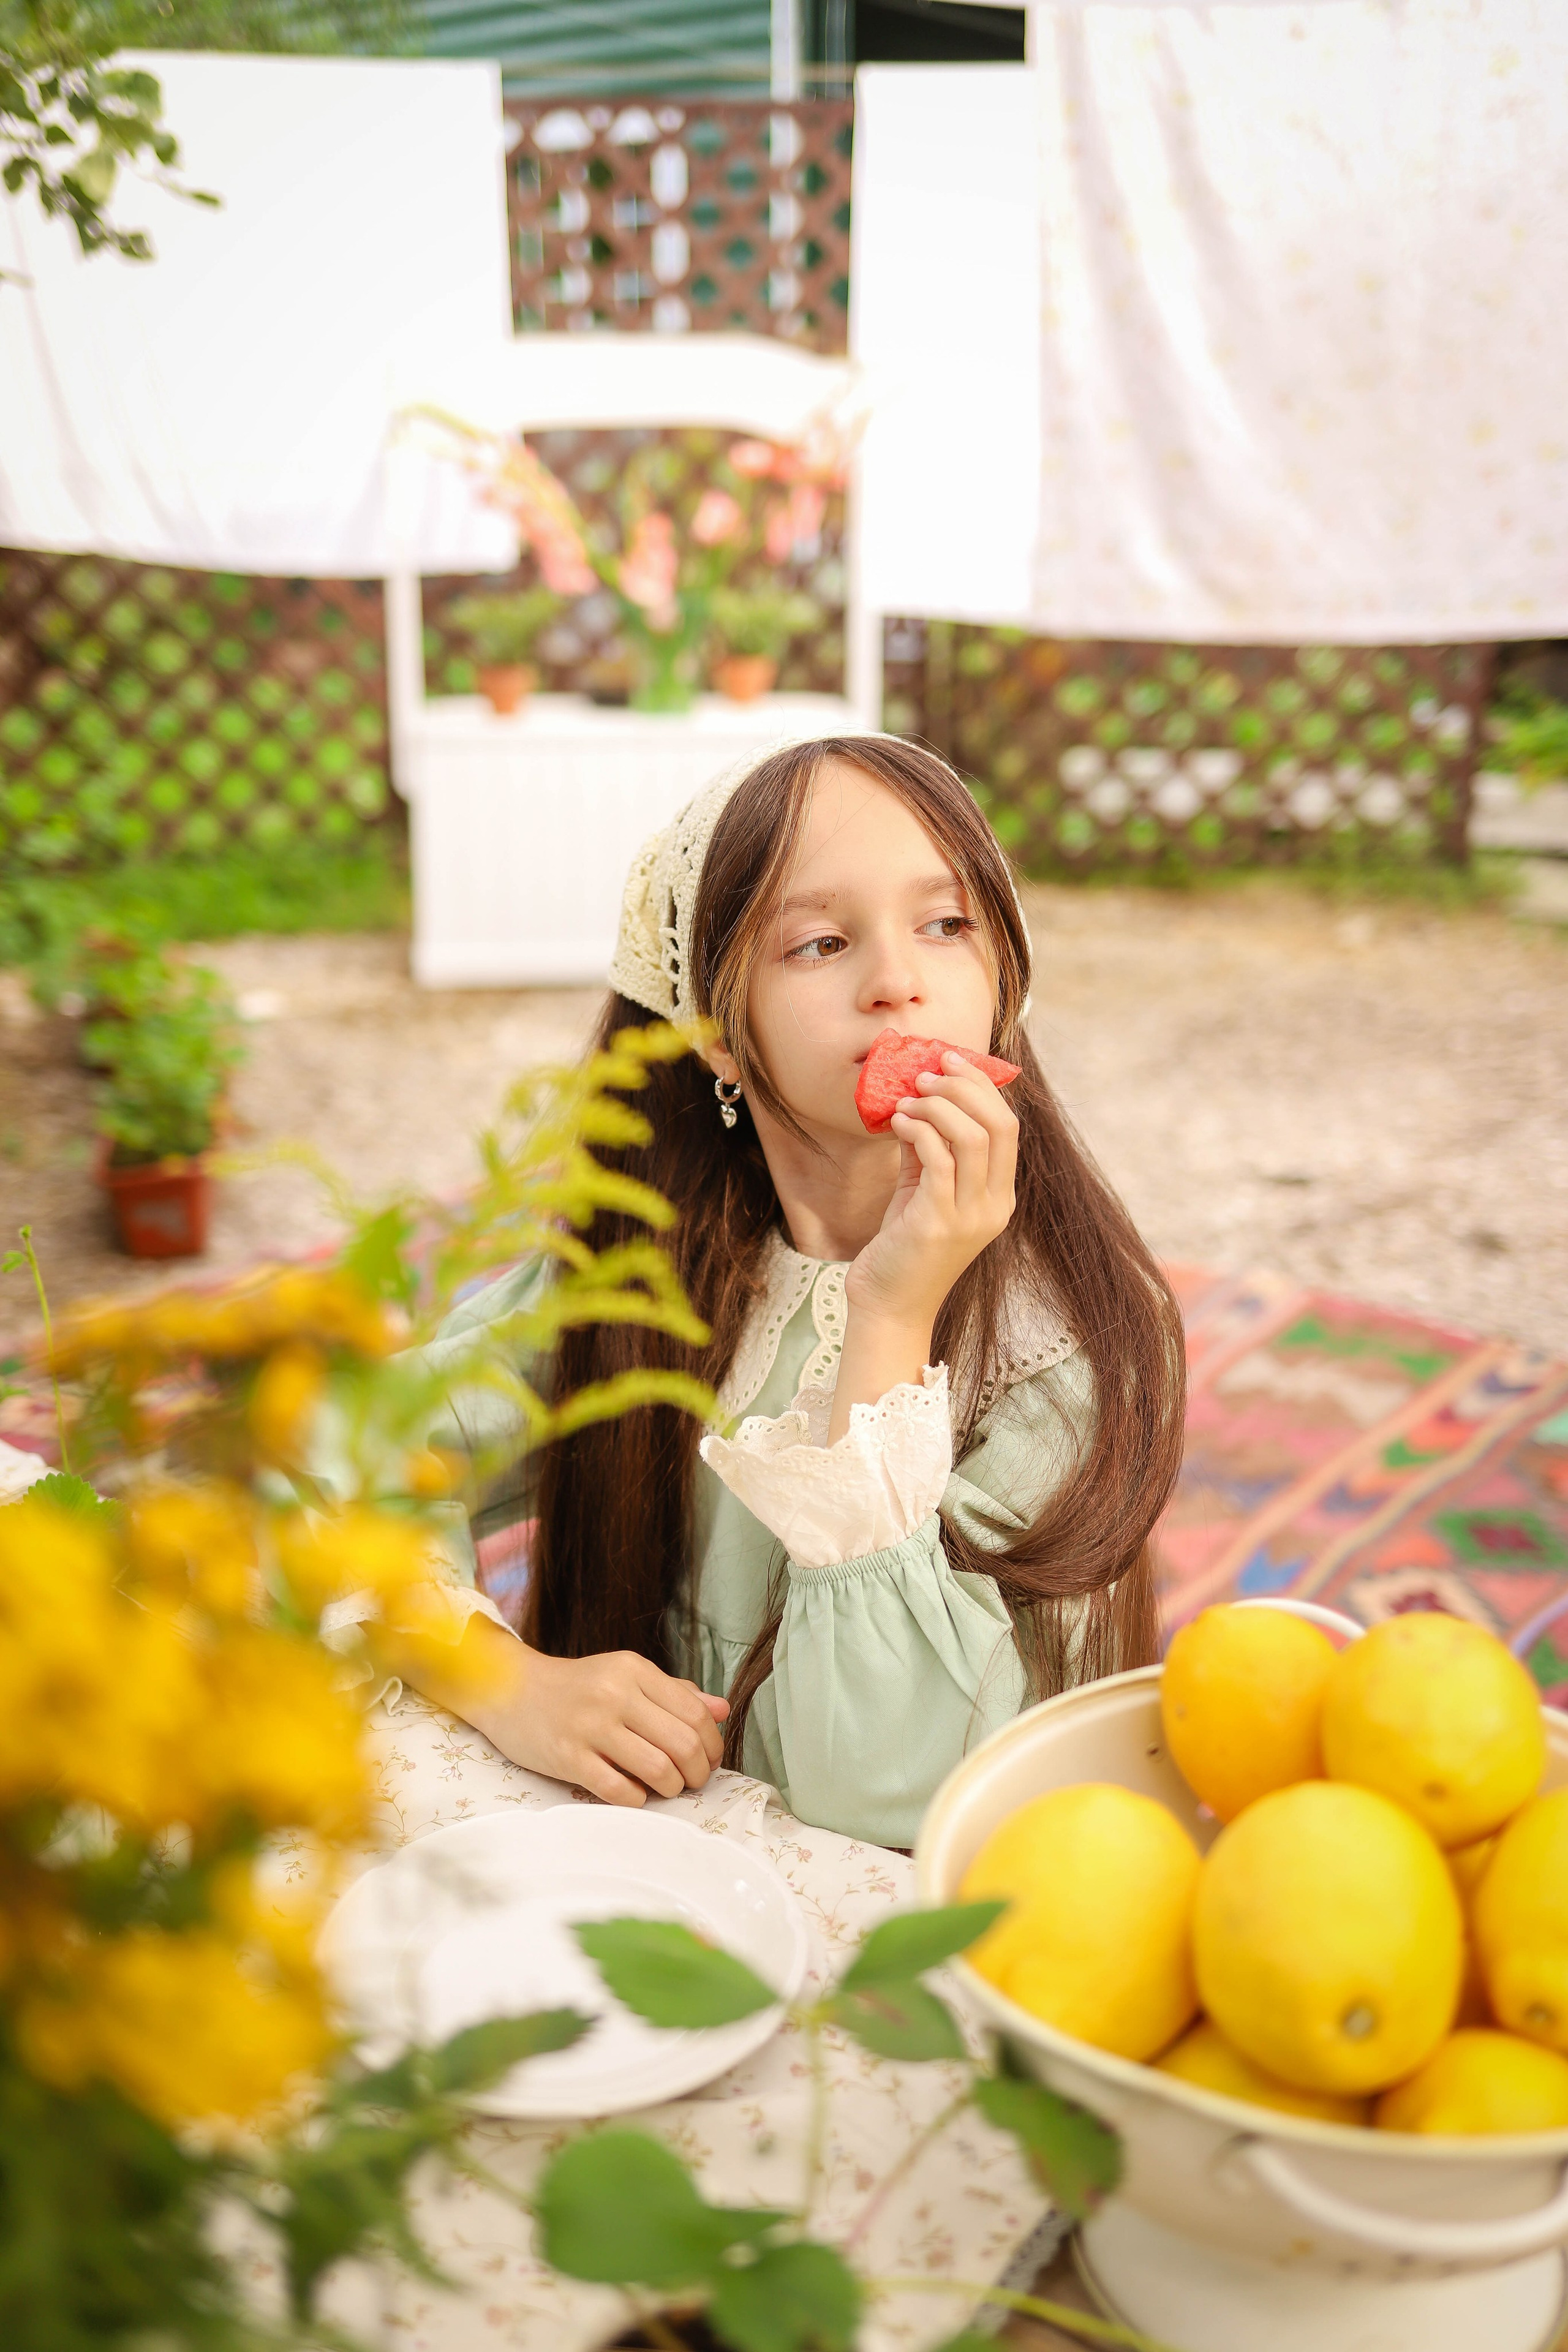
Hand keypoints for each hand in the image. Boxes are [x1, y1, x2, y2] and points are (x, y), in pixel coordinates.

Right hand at [436, 1618, 729, 1805]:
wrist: (510, 1690)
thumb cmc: (576, 1687)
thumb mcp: (625, 1677)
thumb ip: (674, 1693)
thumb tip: (722, 1710)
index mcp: (634, 1670)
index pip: (695, 1712)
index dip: (712, 1743)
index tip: (708, 1759)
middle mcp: (615, 1694)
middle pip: (683, 1743)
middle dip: (698, 1772)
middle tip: (692, 1781)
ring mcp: (590, 1727)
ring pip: (658, 1769)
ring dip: (672, 1788)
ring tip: (667, 1788)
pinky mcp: (568, 1758)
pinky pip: (619, 1790)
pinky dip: (637, 1800)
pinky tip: (635, 1794)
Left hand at [849, 1053, 1018, 1331]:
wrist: (888, 1306)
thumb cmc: (904, 1247)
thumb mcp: (922, 1189)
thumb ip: (929, 1148)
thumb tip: (919, 1097)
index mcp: (1000, 1197)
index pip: (1007, 1126)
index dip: (982, 1085)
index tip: (949, 1060)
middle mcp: (994, 1206)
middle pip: (998, 1124)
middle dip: (962, 1086)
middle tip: (926, 1072)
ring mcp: (970, 1217)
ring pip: (970, 1136)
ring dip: (936, 1105)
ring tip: (907, 1098)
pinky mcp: (938, 1224)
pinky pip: (937, 1159)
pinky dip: (918, 1130)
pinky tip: (897, 1122)